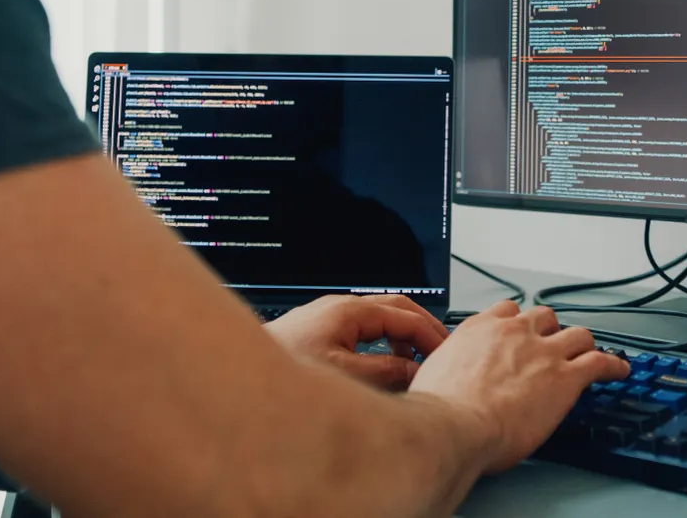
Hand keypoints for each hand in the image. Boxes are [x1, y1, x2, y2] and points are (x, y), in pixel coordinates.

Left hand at [265, 294, 449, 389]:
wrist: (238, 377)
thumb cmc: (282, 371)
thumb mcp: (345, 376)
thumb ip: (386, 371)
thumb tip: (416, 370)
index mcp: (348, 311)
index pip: (405, 315)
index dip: (432, 334)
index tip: (448, 354)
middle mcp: (338, 308)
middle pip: (396, 308)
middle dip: (422, 328)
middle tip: (442, 352)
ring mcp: (327, 318)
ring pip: (379, 318)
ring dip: (401, 337)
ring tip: (415, 364)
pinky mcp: (318, 333)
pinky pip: (362, 329)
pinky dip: (382, 343)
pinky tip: (383, 365)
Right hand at [407, 301, 630, 472]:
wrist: (455, 424)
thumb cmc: (439, 408)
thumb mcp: (433, 375)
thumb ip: (447, 369)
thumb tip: (441, 381)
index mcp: (480, 329)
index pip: (507, 311)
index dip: (518, 323)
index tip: (520, 332)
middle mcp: (514, 333)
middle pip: (545, 317)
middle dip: (551, 330)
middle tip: (553, 344)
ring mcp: (544, 352)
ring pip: (577, 335)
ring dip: (583, 344)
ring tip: (589, 352)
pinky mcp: (566, 377)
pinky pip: (600, 363)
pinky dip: (613, 366)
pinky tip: (619, 370)